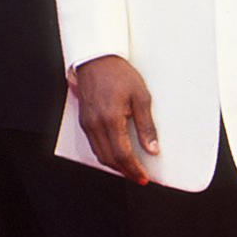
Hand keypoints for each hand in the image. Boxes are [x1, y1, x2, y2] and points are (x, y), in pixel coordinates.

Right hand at [75, 54, 158, 183]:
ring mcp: (87, 123)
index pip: (122, 154)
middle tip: (139, 177)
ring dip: (114, 164)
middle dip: (125, 171)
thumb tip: (152, 148)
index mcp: (111, 119)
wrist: (96, 59)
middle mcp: (95, 124)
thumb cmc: (119, 74)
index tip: (143, 177)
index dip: (133, 169)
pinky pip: (93, 144)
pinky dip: (105, 153)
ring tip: (130, 168)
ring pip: (99, 154)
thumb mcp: (141, 97)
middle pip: (109, 158)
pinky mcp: (84, 120)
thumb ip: (146, 126)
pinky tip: (116, 154)